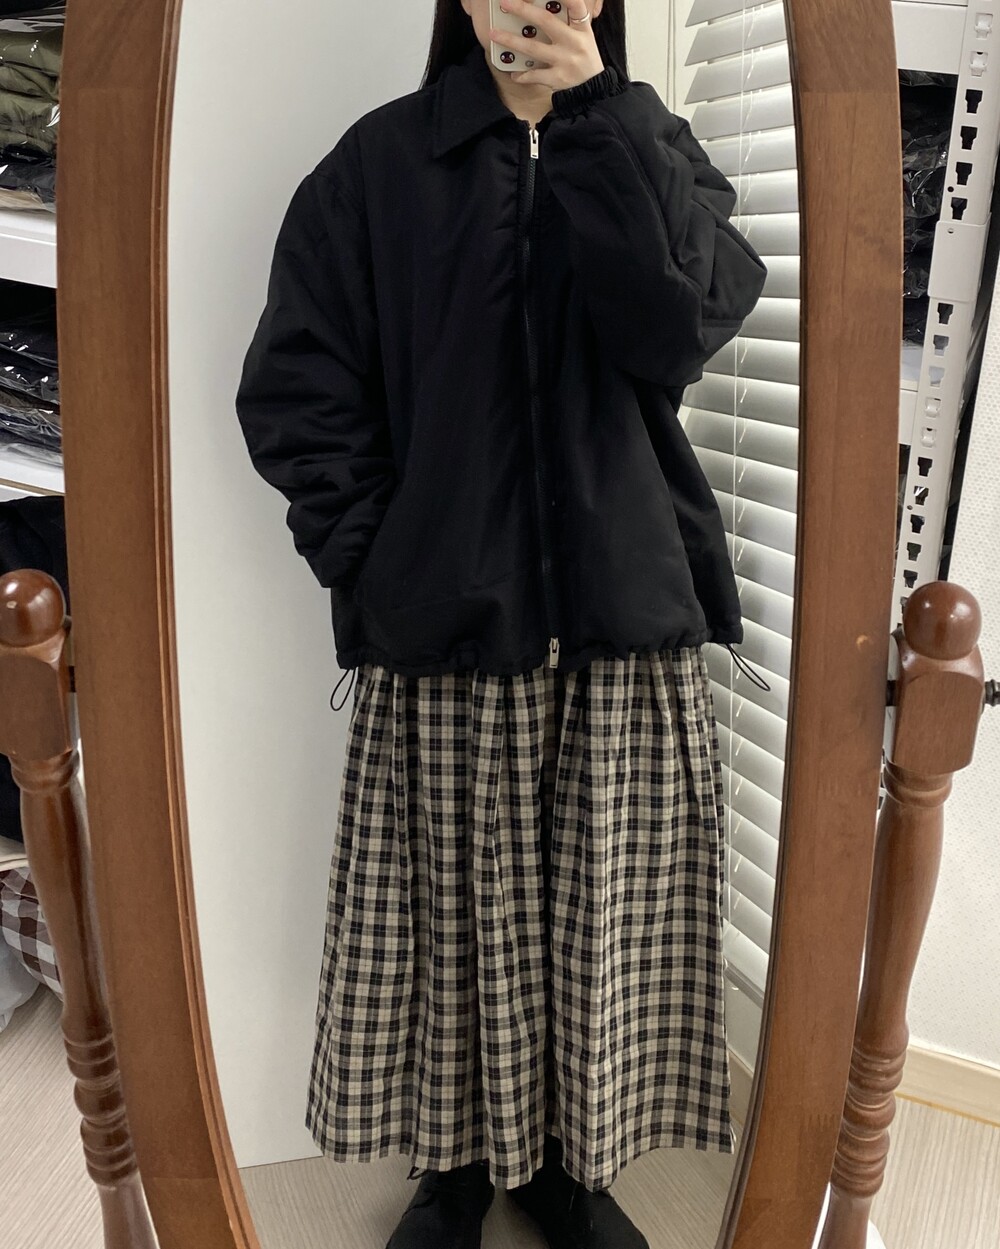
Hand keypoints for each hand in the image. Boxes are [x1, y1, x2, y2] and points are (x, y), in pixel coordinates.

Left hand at [490, 0, 604, 90]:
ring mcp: (566, 61)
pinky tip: (514, 73)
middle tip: (505, 2)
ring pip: (534, 48)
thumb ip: (568, 22)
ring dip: (511, 40)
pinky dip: (522, 75)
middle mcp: (574, 42)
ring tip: (494, 34)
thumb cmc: (584, 58)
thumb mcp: (583, 36)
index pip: (575, 5)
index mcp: (582, 28)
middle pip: (546, 21)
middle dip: (523, 10)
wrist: (594, 89)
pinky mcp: (558, 79)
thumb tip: (538, 10)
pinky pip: (535, 75)